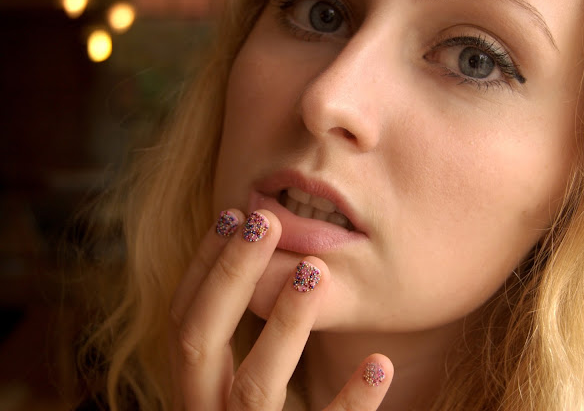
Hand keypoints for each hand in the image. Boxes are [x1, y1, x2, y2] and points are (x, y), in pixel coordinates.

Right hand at [169, 209, 393, 409]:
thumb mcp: (247, 382)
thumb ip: (245, 337)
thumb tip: (264, 259)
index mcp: (194, 390)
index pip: (183, 320)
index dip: (203, 267)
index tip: (234, 214)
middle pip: (198, 342)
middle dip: (229, 277)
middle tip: (265, 220)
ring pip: (252, 388)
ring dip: (282, 326)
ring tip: (315, 272)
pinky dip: (348, 402)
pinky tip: (378, 363)